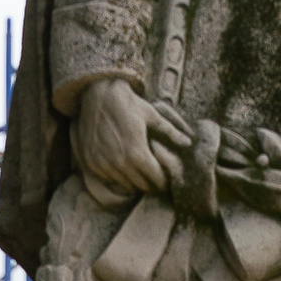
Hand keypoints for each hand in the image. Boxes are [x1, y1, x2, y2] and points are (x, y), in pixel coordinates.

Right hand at [72, 76, 188, 205]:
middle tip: (156, 178)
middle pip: (142, 186)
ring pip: (126, 185)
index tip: (167, 179)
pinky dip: (118, 177)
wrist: (98, 94)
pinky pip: (109, 179)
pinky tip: (124, 167)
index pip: (156, 180)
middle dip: (151, 184)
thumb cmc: (128, 103)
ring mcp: (104, 165)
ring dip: (135, 182)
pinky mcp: (92, 163)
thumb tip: (188, 143)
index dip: (164, 181)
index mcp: (137, 154)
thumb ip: (171, 132)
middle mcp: (120, 164)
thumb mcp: (152, 115)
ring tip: (141, 173)